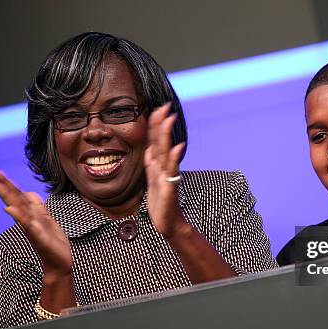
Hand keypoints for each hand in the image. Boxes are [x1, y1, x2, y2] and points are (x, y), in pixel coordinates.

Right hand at [0, 169, 72, 275]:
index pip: (16, 194)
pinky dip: (19, 217)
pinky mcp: (39, 238)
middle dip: (2, 185)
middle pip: (14, 199)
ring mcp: (32, 229)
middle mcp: (28, 220)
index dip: (5, 182)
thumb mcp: (46, 220)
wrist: (59, 263)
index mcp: (30, 214)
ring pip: (18, 209)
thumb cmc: (52, 243)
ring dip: (7, 197)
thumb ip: (37, 207)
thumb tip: (28, 193)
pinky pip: (28, 226)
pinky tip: (10, 209)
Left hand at [144, 103, 187, 238]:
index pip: (156, 141)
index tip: (158, 108)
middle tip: (165, 106)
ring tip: (169, 120)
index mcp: (158, 166)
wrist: (168, 223)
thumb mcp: (153, 181)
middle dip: (162, 124)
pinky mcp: (169, 188)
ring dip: (168, 136)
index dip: (156, 125)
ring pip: (166, 153)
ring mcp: (168, 177)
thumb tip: (149, 150)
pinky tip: (178, 148)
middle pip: (162, 143)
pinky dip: (175, 159)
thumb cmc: (161, 202)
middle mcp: (164, 168)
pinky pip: (172, 172)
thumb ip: (152, 165)